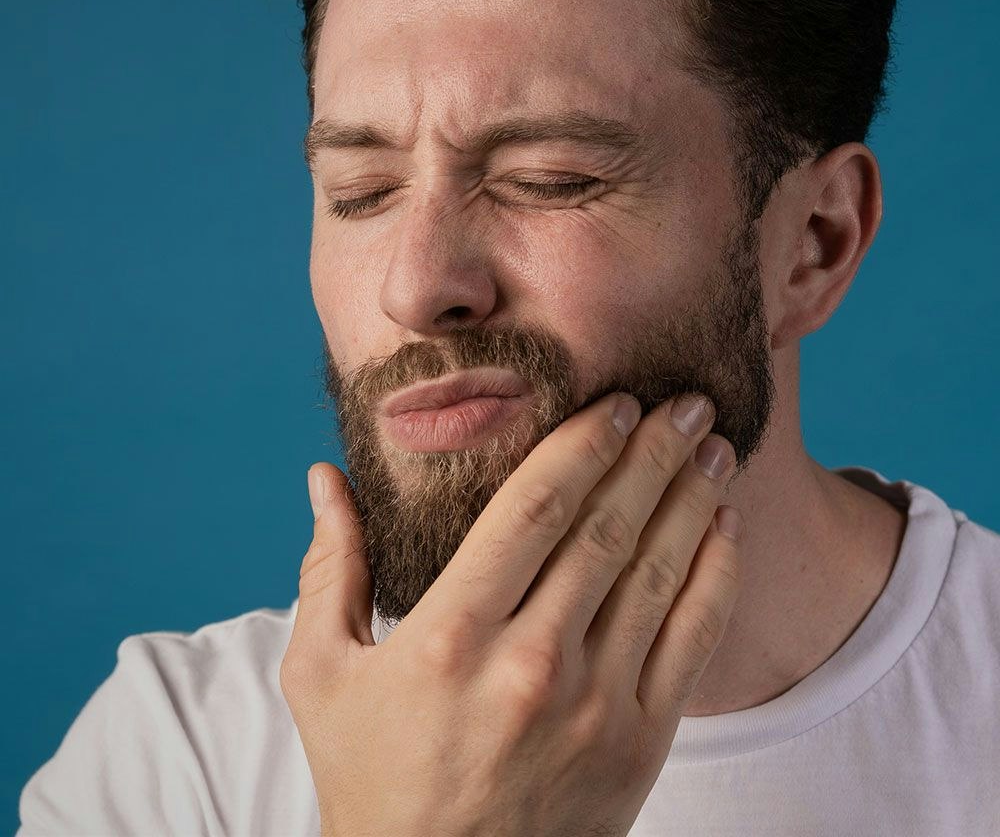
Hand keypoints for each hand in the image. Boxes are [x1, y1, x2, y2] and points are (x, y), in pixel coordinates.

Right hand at [280, 391, 742, 836]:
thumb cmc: (371, 774)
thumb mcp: (321, 673)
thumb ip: (328, 568)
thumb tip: (323, 477)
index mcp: (450, 634)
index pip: (534, 509)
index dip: (584, 444)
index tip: (616, 403)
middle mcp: (529, 664)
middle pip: (607, 528)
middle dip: (652, 453)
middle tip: (683, 402)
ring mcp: (593, 706)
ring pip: (657, 573)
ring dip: (691, 499)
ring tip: (713, 445)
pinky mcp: (639, 744)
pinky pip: (692, 642)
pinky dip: (715, 575)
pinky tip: (725, 526)